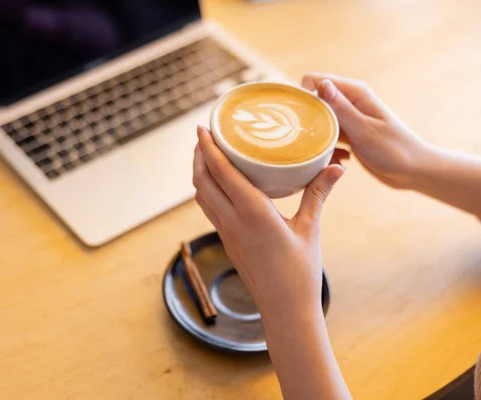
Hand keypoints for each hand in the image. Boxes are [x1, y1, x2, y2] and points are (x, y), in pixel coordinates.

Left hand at [192, 126, 343, 314]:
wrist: (285, 311)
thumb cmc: (300, 273)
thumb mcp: (311, 229)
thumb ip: (318, 194)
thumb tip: (337, 167)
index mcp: (253, 213)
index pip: (222, 172)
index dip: (208, 148)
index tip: (201, 127)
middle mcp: (233, 221)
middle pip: (203, 181)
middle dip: (198, 156)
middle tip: (204, 135)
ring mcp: (226, 233)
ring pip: (202, 196)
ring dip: (200, 173)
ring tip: (207, 155)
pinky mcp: (227, 242)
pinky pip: (209, 209)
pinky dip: (207, 190)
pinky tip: (219, 185)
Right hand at [302, 73, 429, 188]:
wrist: (413, 171)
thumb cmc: (394, 150)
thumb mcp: (364, 130)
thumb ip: (341, 108)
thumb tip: (321, 84)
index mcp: (354, 92)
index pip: (314, 81)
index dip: (303, 97)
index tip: (301, 121)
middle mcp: (348, 101)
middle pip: (313, 101)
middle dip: (306, 119)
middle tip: (309, 141)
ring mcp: (347, 118)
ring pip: (317, 120)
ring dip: (315, 135)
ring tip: (323, 152)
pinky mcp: (347, 134)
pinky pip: (326, 135)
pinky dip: (326, 146)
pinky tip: (335, 158)